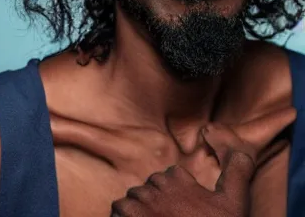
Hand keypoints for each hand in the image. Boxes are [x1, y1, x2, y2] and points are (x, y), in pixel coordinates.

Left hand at [110, 107, 295, 216]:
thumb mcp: (234, 203)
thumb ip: (237, 172)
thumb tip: (244, 150)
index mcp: (177, 177)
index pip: (167, 179)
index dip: (175, 198)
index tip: (185, 214)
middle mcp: (155, 186)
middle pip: (146, 191)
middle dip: (152, 206)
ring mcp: (139, 204)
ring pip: (128, 203)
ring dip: (135, 215)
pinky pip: (116, 215)